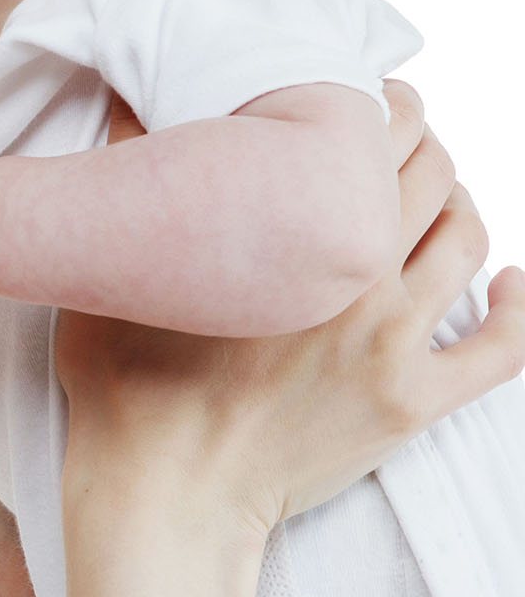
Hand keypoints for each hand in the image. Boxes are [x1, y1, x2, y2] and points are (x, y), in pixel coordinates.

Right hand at [56, 79, 524, 537]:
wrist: (165, 496)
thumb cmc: (126, 390)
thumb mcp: (112, 274)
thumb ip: (131, 180)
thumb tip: (130, 106)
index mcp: (291, 237)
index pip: (367, 135)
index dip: (375, 105)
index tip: (361, 100)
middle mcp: (356, 278)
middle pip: (427, 177)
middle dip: (421, 146)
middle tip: (396, 143)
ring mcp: (394, 343)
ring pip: (467, 242)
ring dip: (462, 207)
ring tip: (440, 201)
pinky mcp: (414, 402)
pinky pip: (503, 346)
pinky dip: (520, 307)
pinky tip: (513, 284)